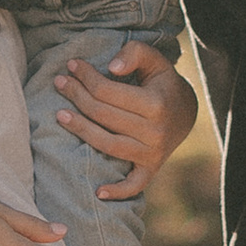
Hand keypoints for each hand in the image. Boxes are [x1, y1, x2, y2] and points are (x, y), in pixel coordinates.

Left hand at [52, 40, 197, 201]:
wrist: (186, 112)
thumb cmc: (162, 83)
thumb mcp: (155, 60)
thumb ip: (134, 54)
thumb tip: (111, 68)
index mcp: (156, 104)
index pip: (108, 91)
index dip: (86, 77)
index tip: (71, 65)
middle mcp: (155, 132)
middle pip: (103, 115)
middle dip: (77, 96)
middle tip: (60, 83)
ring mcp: (153, 153)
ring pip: (107, 144)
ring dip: (81, 130)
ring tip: (60, 115)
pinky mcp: (151, 169)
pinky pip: (134, 185)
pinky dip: (118, 192)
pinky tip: (98, 192)